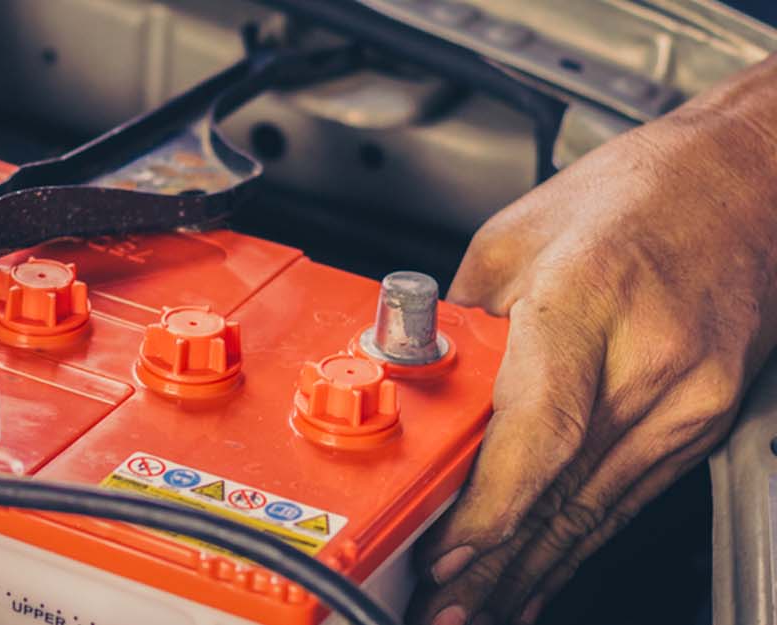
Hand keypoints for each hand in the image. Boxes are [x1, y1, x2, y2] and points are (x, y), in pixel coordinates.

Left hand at [409, 54, 776, 624]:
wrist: (743, 181)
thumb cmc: (631, 195)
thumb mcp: (511, 241)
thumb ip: (463, 328)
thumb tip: (418, 393)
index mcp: (590, 298)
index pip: (541, 429)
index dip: (492, 509)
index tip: (448, 555)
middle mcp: (651, 358)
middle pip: (567, 489)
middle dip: (500, 565)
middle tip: (444, 609)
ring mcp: (691, 396)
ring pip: (600, 508)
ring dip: (536, 569)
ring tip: (482, 610)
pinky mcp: (706, 417)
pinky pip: (630, 495)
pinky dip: (581, 539)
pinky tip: (545, 572)